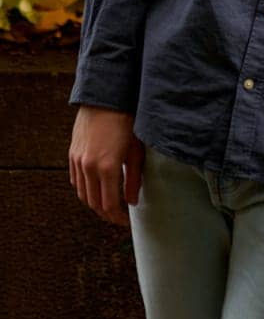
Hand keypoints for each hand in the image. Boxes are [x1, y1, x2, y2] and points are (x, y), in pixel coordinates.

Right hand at [69, 106, 143, 226]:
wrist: (106, 96)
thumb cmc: (127, 120)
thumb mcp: (136, 150)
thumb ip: (133, 179)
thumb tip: (133, 201)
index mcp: (107, 167)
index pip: (109, 205)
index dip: (118, 217)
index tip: (126, 221)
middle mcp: (89, 167)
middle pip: (94, 203)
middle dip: (106, 213)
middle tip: (118, 216)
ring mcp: (78, 160)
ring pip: (82, 194)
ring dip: (94, 203)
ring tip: (108, 204)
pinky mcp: (72, 154)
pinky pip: (75, 180)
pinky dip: (84, 190)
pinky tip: (95, 189)